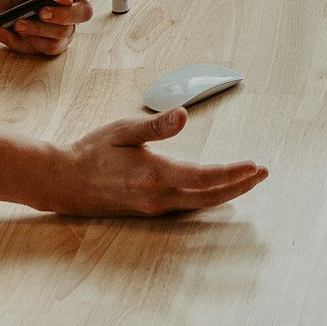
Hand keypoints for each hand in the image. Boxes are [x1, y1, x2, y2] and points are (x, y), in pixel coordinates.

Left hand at [0, 0, 100, 56]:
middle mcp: (71, 6)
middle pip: (86, 12)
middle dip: (64, 14)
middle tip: (42, 11)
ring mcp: (63, 26)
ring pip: (66, 31)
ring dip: (41, 28)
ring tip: (20, 22)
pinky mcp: (50, 43)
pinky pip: (52, 46)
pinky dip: (34, 39)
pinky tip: (21, 31)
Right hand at [38, 106, 268, 216]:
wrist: (63, 182)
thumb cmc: (92, 152)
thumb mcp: (122, 131)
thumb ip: (155, 127)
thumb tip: (183, 115)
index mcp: (154, 175)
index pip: (203, 177)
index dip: (232, 173)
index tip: (255, 166)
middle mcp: (158, 197)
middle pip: (209, 196)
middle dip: (240, 185)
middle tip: (264, 173)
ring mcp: (154, 208)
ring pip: (200, 204)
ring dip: (228, 193)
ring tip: (250, 180)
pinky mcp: (150, 210)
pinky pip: (187, 206)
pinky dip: (209, 198)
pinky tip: (219, 190)